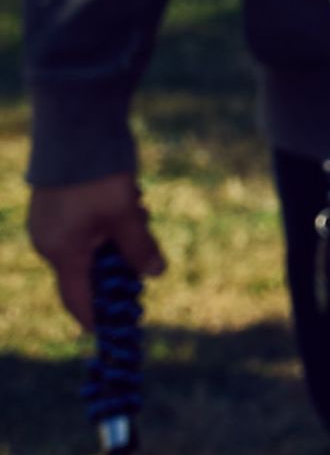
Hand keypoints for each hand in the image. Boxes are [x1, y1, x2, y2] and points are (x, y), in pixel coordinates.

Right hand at [27, 176, 164, 330]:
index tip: (109, 330)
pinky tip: (126, 196)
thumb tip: (155, 274)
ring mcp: (48, 221)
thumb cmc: (98, 175)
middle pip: (87, 269)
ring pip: (90, 243)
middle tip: (143, 241)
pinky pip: (82, 225)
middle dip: (119, 259)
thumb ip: (139, 247)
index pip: (76, 300)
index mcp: (61, 252)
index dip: (94, 316)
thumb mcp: (125, 213)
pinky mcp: (54, 203)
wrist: (75, 125)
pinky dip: (106, 220)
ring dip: (117, 233)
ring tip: (137, 207)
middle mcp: (48, 241)